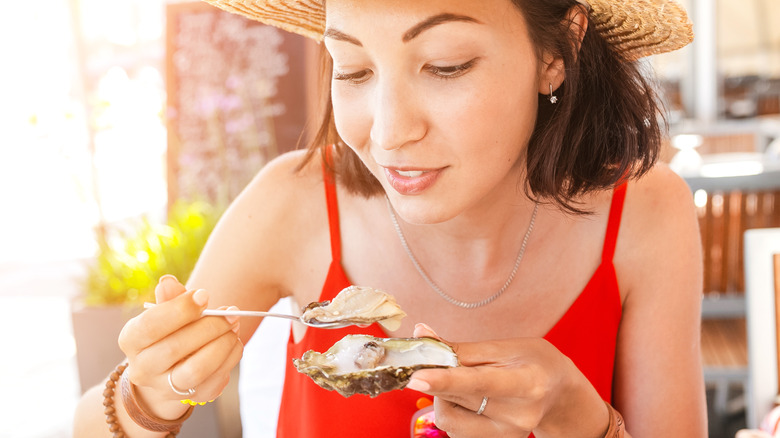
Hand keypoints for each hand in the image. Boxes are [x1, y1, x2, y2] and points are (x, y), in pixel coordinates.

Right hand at [117, 275, 243, 417]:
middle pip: (175, 348)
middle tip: (230, 313)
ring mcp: (166, 388)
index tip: (205, 295)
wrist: (169, 369)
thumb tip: (168, 282)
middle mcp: (142, 368)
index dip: (180, 309)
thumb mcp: (166, 312)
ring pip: (196, 370)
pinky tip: (233, 341)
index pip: (151, 325)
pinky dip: (231, 356)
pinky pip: (216, 378)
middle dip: (209, 326)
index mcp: (131, 339)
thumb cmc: (169, 331)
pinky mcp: (194, 397)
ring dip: (222, 344)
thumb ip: (170, 298)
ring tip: (234, 326)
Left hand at [407, 324, 607, 437]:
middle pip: (457, 398)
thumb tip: (421, 333)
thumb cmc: (534, 362)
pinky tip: (469, 398)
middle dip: (436, 377)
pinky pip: (455, 429)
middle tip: (434, 360)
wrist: (560, 395)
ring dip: (444, 396)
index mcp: (527, 384)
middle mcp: (518, 415)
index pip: (478, 383)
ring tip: (464, 382)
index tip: (416, 378)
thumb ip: (460, 347)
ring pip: (449, 419)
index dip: (445, 380)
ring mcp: (507, 434)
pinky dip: (452, 409)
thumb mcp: (505, 347)